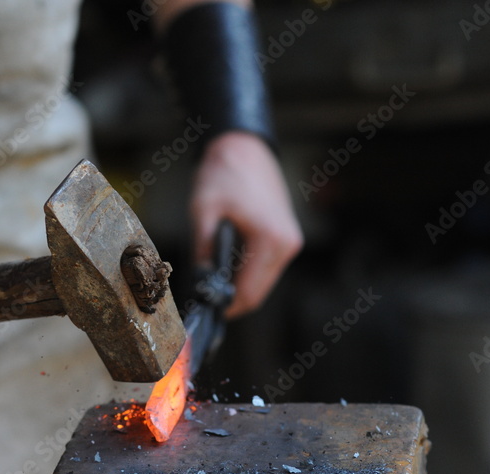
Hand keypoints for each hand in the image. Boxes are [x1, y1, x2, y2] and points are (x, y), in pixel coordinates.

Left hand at [190, 131, 302, 316]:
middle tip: (204, 297)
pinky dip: (247, 271)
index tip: (205, 311)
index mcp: (270, 239)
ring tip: (212, 277)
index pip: (249, 293)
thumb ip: (202, 253)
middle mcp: (287, 244)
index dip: (226, 307)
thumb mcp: (203, 213)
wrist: (243, 147)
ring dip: (239, 285)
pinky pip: (266, 266)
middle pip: (258, 292)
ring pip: (263, 282)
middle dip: (232, 299)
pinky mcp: (286, 236)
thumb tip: (199, 286)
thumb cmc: (224, 174)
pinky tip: (227, 263)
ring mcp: (290, 241)